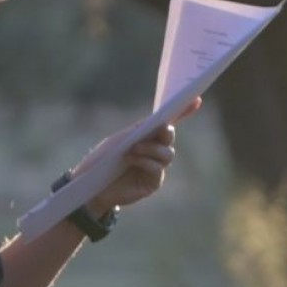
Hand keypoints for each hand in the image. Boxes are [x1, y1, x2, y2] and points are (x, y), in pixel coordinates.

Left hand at [79, 97, 201, 211]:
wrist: (90, 186)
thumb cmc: (101, 160)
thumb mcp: (118, 140)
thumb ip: (139, 131)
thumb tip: (162, 123)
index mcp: (146, 136)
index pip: (168, 122)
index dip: (184, 111)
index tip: (196, 100)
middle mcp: (154, 151)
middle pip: (169, 137)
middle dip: (166, 131)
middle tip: (160, 127)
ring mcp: (155, 168)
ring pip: (167, 153)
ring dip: (152, 148)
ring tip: (134, 149)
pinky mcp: (152, 183)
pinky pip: (157, 169)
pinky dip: (146, 161)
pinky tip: (132, 160)